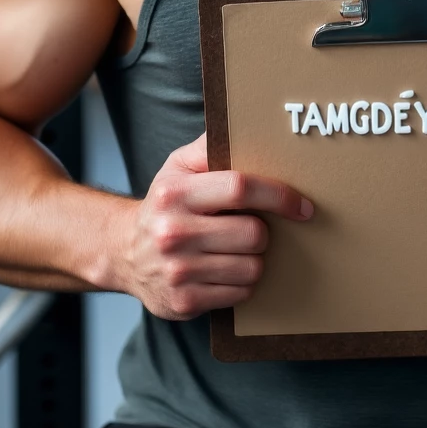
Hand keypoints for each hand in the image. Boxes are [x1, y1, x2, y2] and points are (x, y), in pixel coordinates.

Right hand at [121, 133, 313, 320]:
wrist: (123, 251)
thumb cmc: (166, 204)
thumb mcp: (178, 167)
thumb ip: (208, 147)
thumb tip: (244, 126)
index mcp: (175, 193)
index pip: (240, 189)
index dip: (279, 196)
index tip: (302, 206)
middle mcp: (172, 232)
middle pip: (253, 234)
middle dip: (263, 232)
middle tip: (250, 229)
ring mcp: (177, 270)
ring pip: (251, 267)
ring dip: (253, 260)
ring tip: (235, 251)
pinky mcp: (183, 301)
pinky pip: (239, 293)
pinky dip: (240, 284)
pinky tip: (224, 272)